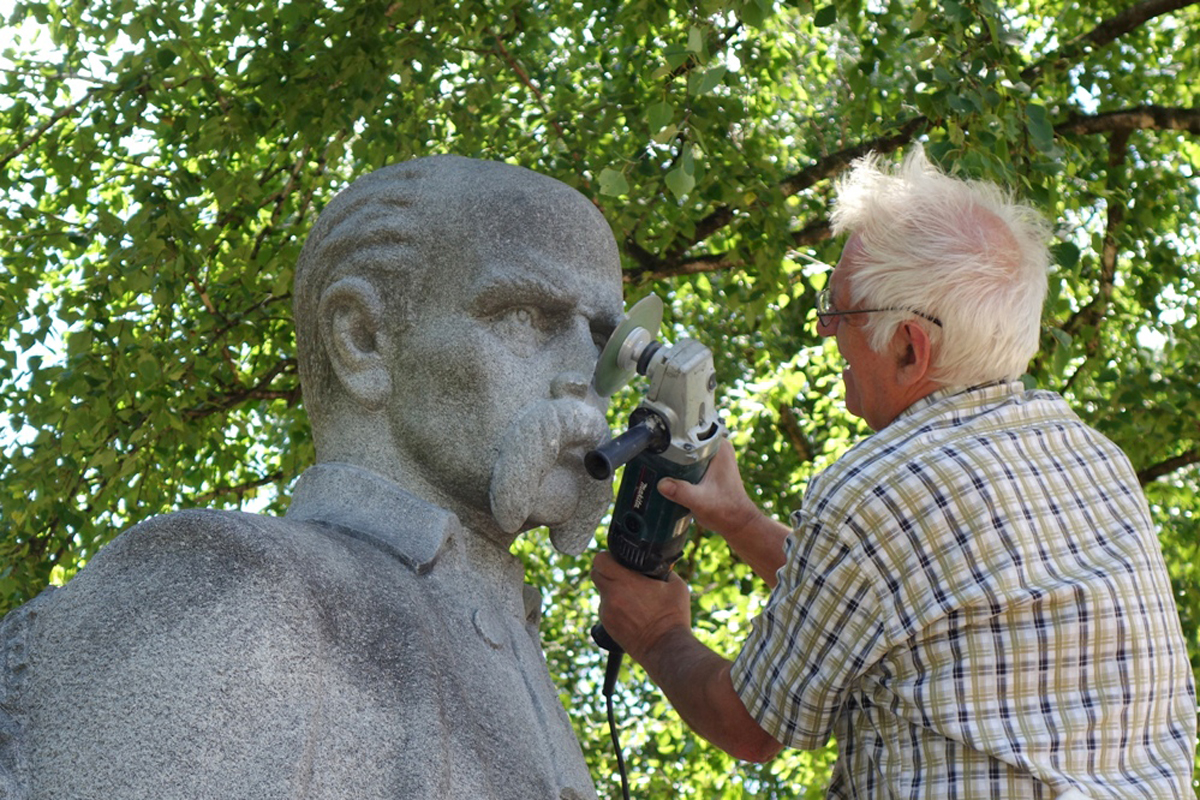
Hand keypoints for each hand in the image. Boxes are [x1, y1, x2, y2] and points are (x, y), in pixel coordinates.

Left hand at [591, 551, 690, 662]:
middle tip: (622, 574)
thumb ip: (664, 571)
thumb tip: (659, 567)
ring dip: (611, 591)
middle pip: (596, 573)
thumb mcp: (675, 586)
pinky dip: (614, 607)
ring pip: (602, 593)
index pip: (600, 560)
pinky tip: (631, 612)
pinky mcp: (607, 626)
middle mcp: (611, 595)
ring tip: (632, 597)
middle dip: (607, 571)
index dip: (607, 557)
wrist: (665, 647)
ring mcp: (607, 612)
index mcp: (625, 581)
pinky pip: (605, 609)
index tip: (617, 560)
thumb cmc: (672, 616)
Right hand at [657, 438, 791, 584]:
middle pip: (686, 438)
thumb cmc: (727, 511)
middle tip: (651, 450)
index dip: (674, 431)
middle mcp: (717, 448)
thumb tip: (662, 484)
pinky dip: (677, 466)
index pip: (692, 429)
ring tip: (653, 459)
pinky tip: (664, 471)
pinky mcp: (708, 468)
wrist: (737, 524)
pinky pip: (688, 460)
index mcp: (719, 447)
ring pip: (686, 449)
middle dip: (669, 444)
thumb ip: (682, 492)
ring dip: (672, 455)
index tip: (657, 436)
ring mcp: (713, 458)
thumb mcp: (701, 501)